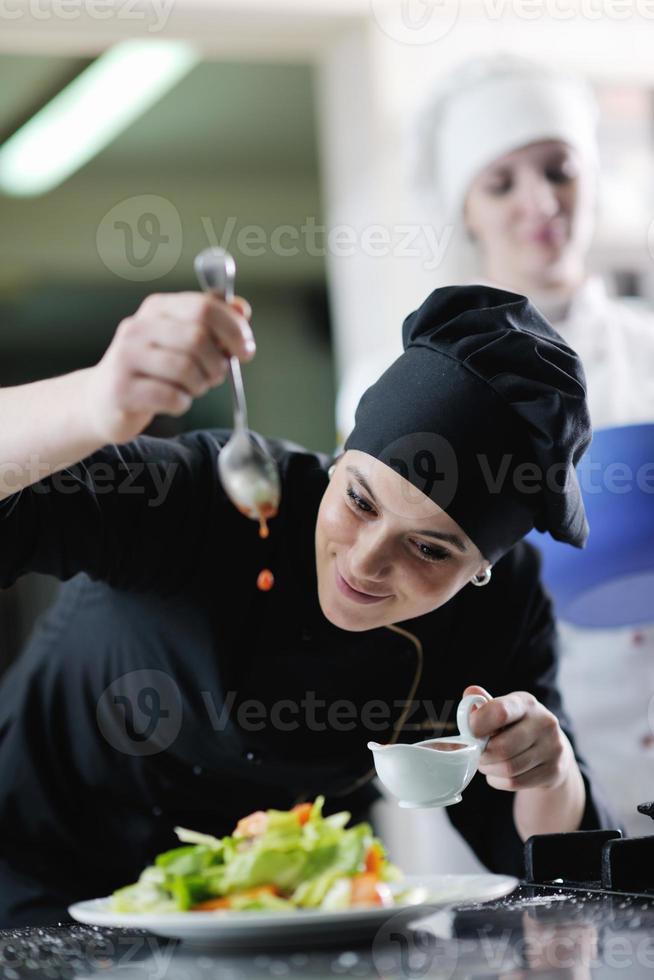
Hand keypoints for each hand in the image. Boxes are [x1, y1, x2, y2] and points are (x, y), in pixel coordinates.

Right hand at [86, 291, 253, 443]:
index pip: (204, 307)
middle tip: (216, 376)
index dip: (234, 329)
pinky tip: (176, 402)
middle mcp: (138, 327)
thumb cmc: (152, 369)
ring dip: (201, 385)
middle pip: (198, 338)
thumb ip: (212, 323)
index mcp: (157, 308)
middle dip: (218, 363)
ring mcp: (126, 358)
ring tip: (194, 388)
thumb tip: (242, 308)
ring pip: (186, 369)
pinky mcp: (122, 390)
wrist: (103, 399)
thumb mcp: (181, 340)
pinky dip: (183, 404)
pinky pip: (172, 397)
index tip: (246, 351)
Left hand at [463, 684, 574, 791]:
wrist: (552, 750)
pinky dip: (499, 781)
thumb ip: (484, 704)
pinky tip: (499, 774)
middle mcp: (544, 722)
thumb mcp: (503, 710)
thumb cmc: (517, 727)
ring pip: (508, 768)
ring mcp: (552, 748)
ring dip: (489, 768)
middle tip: (476, 753)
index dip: (478, 724)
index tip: (469, 732)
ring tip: (487, 762)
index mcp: (526, 703)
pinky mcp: (554, 770)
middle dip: (482, 754)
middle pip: (502, 747)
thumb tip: (469, 694)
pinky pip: (515, 782)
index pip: (500, 711)